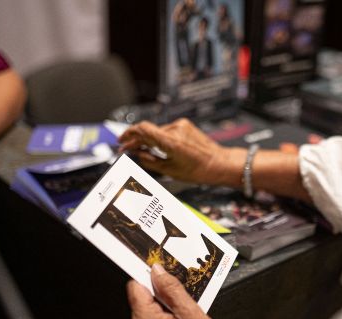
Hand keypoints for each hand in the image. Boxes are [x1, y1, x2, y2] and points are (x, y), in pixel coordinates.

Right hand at [119, 119, 242, 184]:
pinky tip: (158, 147)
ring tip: (141, 150)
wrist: (220, 163)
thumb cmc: (198, 170)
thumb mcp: (170, 170)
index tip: (121, 141)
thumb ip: (150, 161)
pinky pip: (167, 131)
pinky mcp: (185, 125)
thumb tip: (136, 153)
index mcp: (171, 142)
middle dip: (136, 140)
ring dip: (148, 140)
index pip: (143, 129)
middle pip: (148, 131)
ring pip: (157, 131)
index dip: (129, 133)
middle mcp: (175, 129)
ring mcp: (181, 125)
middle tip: (126, 148)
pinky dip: (159, 138)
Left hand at [125, 264, 229, 318]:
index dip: (152, 280)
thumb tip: (157, 271)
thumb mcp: (191, 312)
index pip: (136, 286)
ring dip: (163, 310)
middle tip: (182, 308)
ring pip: (147, 312)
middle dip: (161, 298)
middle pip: (142, 299)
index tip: (166, 280)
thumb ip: (171, 288)